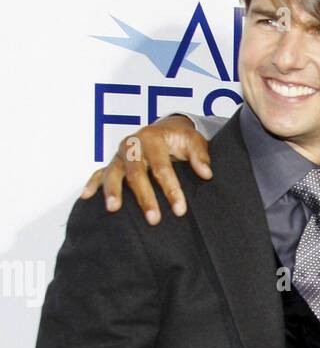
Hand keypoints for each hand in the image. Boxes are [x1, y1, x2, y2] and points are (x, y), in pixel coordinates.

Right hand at [80, 116, 211, 224]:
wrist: (165, 128)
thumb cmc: (179, 138)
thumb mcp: (193, 141)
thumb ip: (200, 156)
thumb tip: (206, 173)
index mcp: (152, 138)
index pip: (162, 167)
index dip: (171, 189)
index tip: (180, 210)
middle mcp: (132, 145)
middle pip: (136, 174)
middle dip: (145, 197)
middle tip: (154, 220)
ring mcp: (119, 155)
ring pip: (113, 173)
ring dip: (113, 192)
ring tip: (114, 209)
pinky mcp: (112, 163)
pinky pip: (98, 173)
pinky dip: (92, 185)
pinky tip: (86, 198)